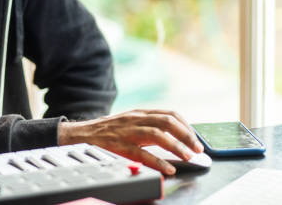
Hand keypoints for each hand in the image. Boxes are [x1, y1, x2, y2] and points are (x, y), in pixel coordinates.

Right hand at [58, 109, 203, 174]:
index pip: (169, 114)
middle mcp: (135, 119)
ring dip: (176, 146)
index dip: (186, 126)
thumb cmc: (110, 130)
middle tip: (197, 149)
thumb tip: (175, 136)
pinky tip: (168, 168)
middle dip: (186, 135)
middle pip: (166, 121)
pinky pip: (141, 152)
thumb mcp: (131, 122)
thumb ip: (150, 126)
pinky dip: (158, 161)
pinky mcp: (120, 144)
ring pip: (157, 134)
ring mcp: (128, 131)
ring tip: (188, 157)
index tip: (196, 139)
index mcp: (140, 113)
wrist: (84, 133)